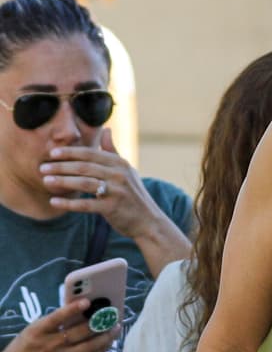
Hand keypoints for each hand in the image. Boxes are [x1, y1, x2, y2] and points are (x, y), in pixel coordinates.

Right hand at [0, 298, 119, 351]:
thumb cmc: (20, 351)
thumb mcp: (30, 333)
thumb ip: (50, 325)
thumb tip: (76, 314)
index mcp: (37, 331)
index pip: (56, 317)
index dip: (72, 309)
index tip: (87, 301)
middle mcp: (49, 344)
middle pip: (78, 332)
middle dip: (98, 323)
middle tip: (111, 315)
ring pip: (88, 346)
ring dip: (104, 337)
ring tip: (115, 328)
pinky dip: (99, 350)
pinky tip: (108, 343)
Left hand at [40, 128, 167, 238]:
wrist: (149, 222)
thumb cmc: (134, 195)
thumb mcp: (127, 170)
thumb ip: (113, 151)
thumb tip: (106, 129)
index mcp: (120, 164)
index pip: (90, 154)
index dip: (70, 153)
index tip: (52, 153)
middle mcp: (119, 175)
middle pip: (84, 167)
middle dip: (61, 167)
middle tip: (42, 168)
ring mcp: (117, 192)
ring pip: (83, 183)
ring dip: (62, 181)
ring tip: (46, 181)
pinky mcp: (113, 208)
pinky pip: (86, 204)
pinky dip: (69, 203)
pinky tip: (54, 201)